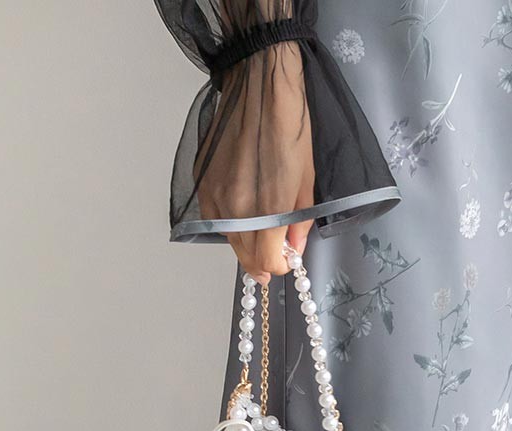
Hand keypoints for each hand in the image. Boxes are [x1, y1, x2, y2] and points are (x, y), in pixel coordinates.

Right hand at [196, 42, 314, 283]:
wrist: (259, 84)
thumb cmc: (292, 127)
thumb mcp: (308, 177)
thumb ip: (300, 220)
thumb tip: (293, 249)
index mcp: (268, 207)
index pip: (266, 262)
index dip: (278, 266)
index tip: (286, 259)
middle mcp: (236, 208)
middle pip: (245, 257)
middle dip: (262, 261)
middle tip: (274, 255)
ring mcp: (215, 196)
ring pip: (229, 239)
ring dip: (246, 242)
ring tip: (260, 229)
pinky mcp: (203, 182)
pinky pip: (215, 218)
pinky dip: (230, 223)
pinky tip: (243, 211)